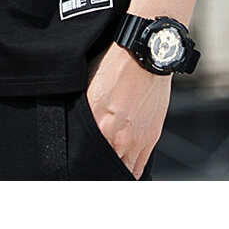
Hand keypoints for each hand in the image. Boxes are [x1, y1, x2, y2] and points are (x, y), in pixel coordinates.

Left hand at [85, 42, 170, 179]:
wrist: (145, 57)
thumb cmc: (116, 66)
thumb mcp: (88, 88)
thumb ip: (83, 112)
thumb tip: (76, 124)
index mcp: (96, 124)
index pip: (86, 157)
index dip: (83, 163)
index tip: (80, 166)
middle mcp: (116, 137)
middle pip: (104, 166)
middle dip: (98, 168)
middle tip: (93, 169)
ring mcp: (135, 140)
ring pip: (124, 170)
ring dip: (116, 170)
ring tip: (109, 168)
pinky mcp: (151, 137)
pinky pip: (140, 165)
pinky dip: (132, 170)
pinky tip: (126, 169)